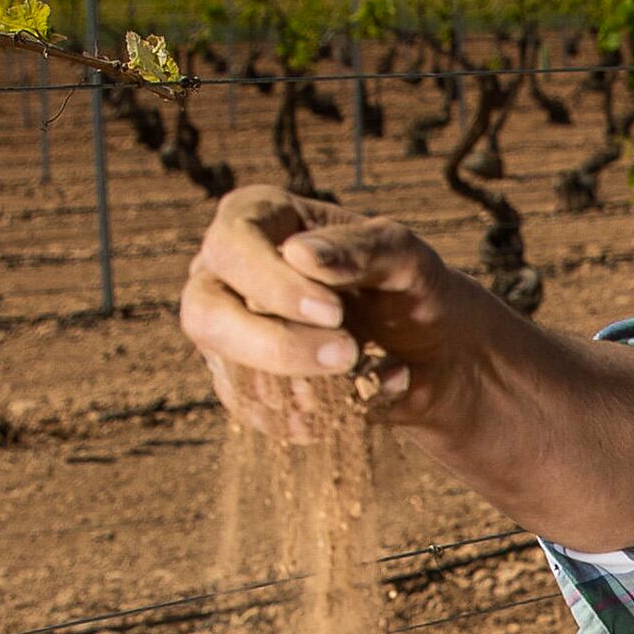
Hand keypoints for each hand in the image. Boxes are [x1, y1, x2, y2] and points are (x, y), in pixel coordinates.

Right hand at [176, 186, 485, 437]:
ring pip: (227, 369)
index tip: (334, 312)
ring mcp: (226, 330)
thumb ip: (359, 248)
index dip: (273, 284)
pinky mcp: (240, 381)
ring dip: (300, 386)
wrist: (428, 353)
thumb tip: (299, 253)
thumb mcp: (403, 256)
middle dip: (276, 344)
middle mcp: (225, 273)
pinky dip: (306, 415)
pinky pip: (252, 409)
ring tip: (364, 376)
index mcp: (256, 219)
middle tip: (347, 354)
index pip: (232, 246)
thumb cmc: (410, 287)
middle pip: (205, 313)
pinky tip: (352, 403)